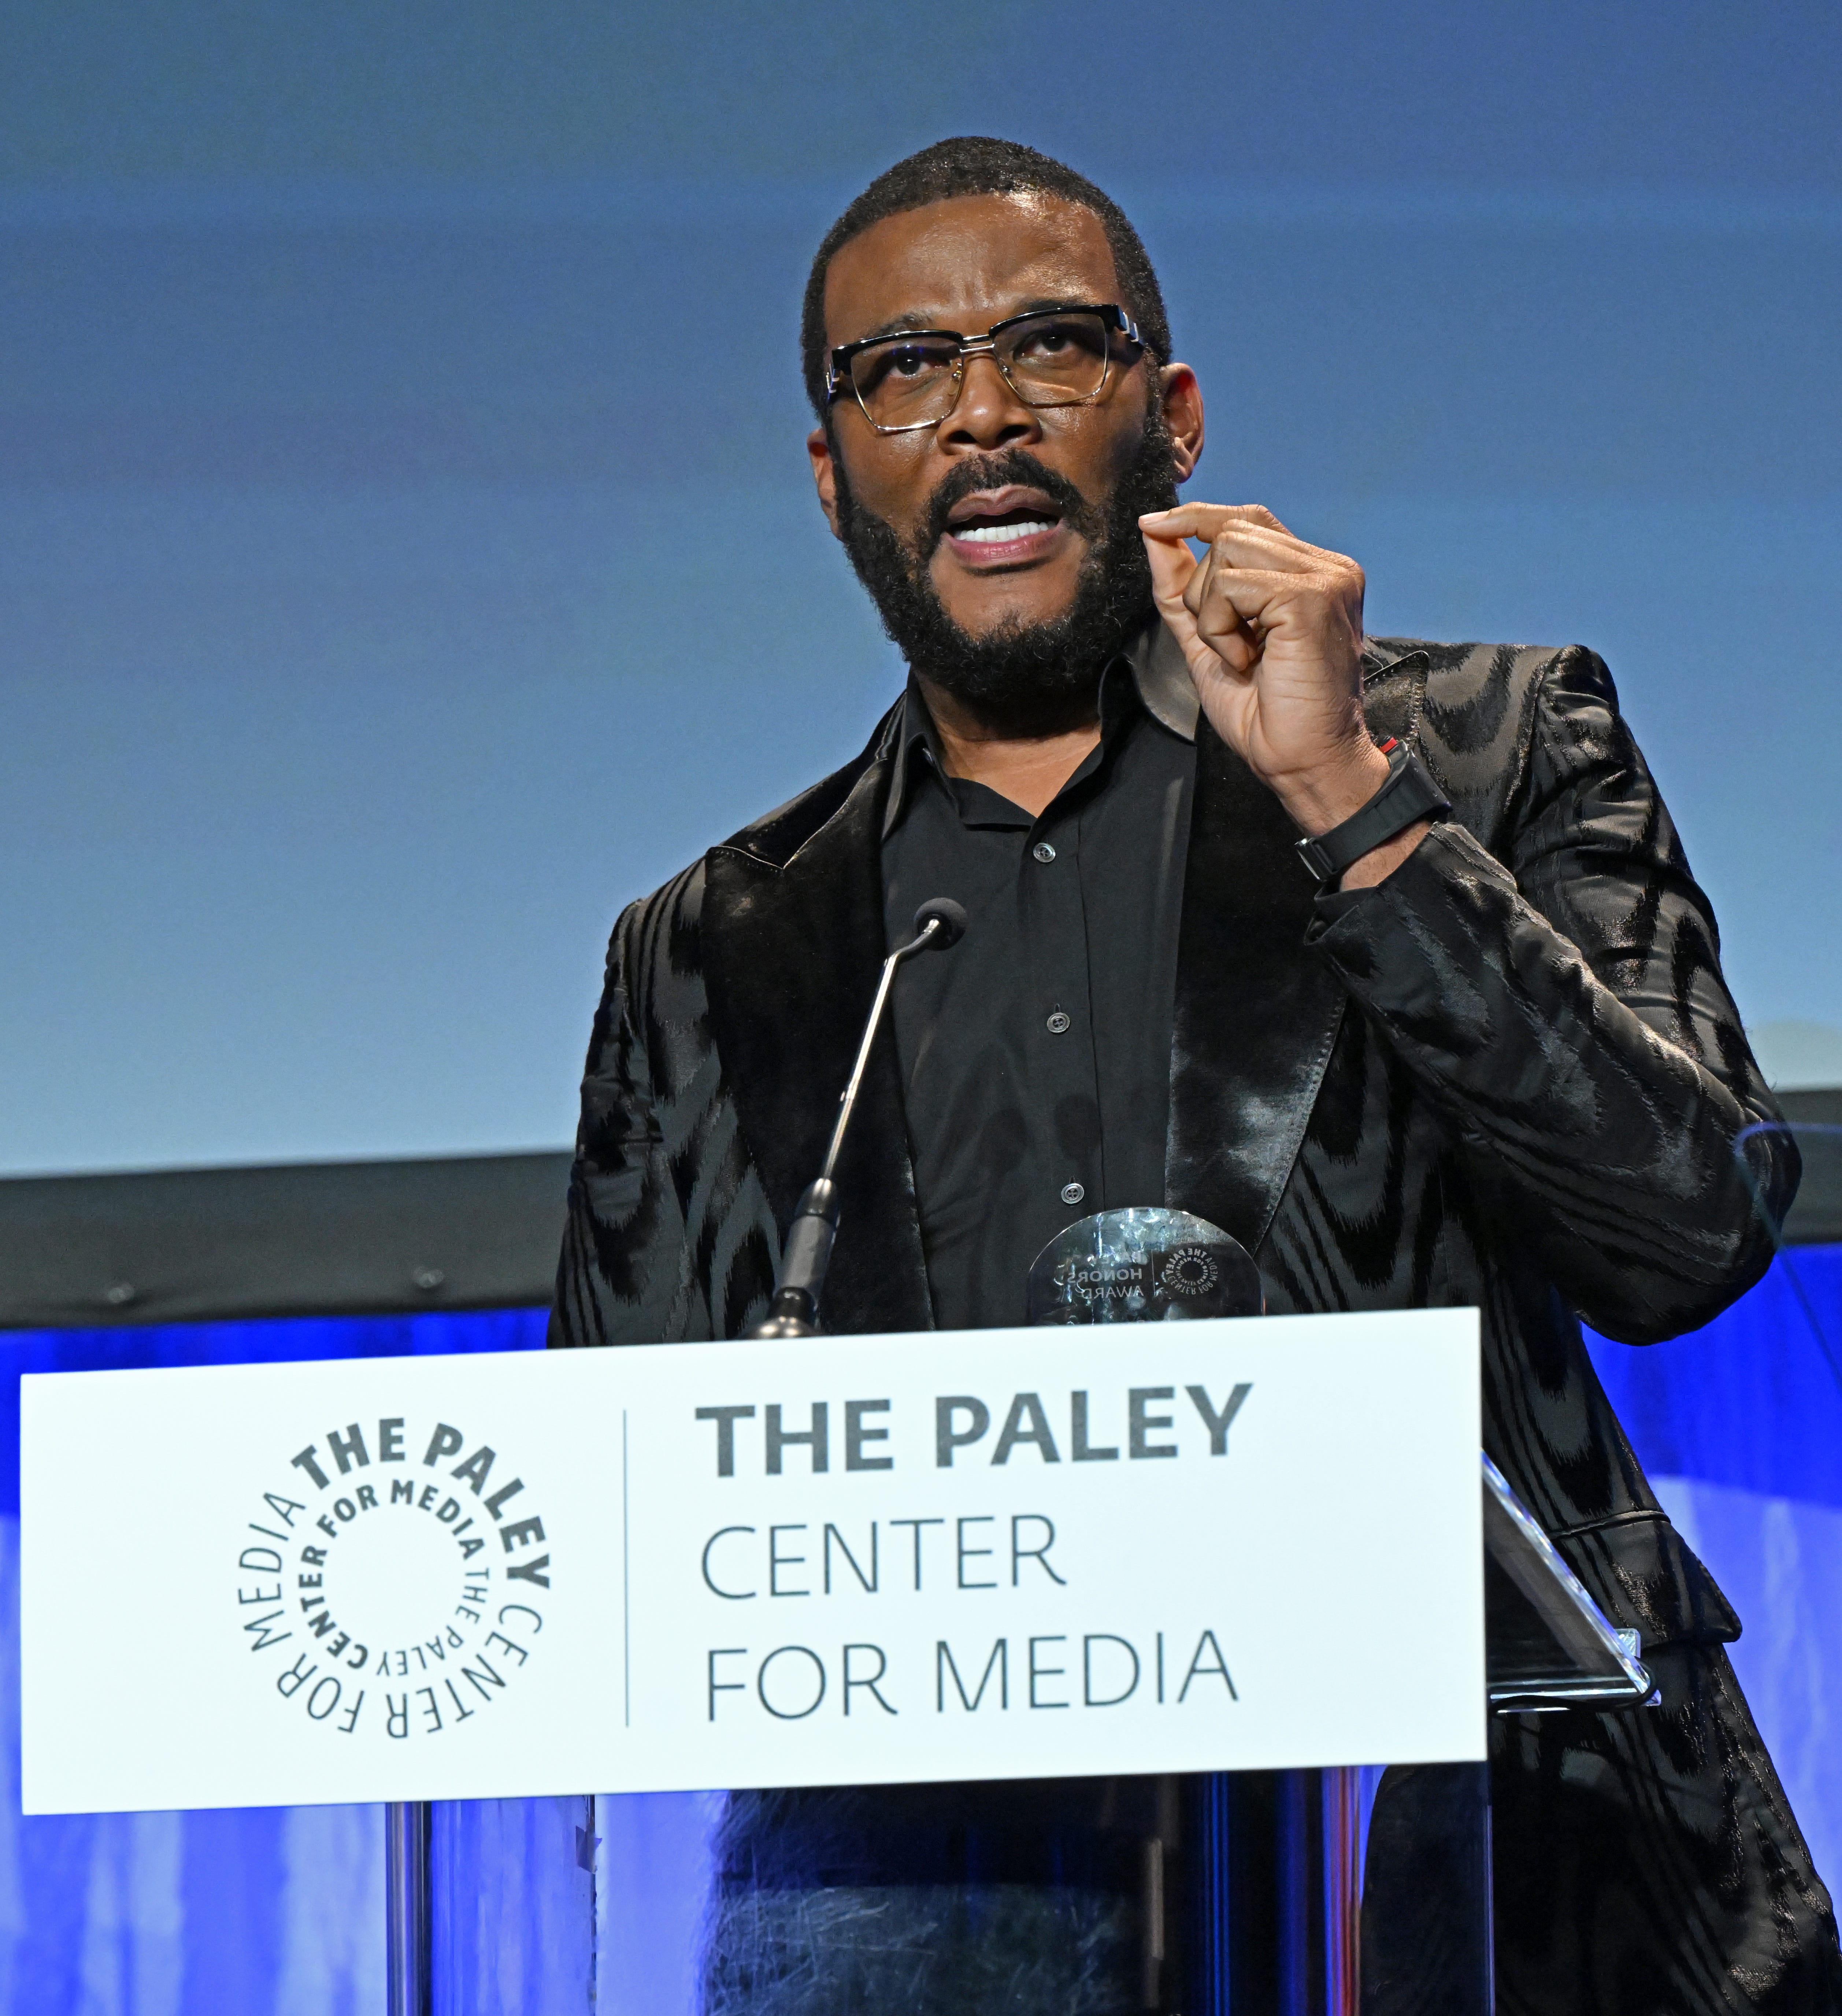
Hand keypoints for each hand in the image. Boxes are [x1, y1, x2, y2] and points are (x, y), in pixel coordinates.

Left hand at [1139, 503, 1388, 838]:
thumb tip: (1153, 532)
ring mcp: (1325, 577)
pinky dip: (1221, 629)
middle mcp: (1327, 567)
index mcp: (1310, 574)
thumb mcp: (1207, 639)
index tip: (1151, 525)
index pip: (1248, 520)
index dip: (1197, 517)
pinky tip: (1247, 660)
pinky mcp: (1312, 596)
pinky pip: (1230, 585)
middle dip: (1202, 588)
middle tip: (1226, 643)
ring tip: (1241, 655)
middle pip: (1232, 529)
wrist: (1300, 760)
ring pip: (1227, 550)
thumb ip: (1182, 587)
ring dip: (1212, 612)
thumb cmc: (1265, 714)